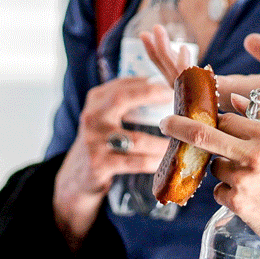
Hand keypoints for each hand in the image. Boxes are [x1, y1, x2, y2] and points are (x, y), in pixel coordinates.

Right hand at [53, 75, 170, 249]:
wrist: (78, 176)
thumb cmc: (104, 141)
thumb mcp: (107, 116)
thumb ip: (129, 101)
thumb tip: (168, 84)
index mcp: (96, 100)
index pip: (122, 84)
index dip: (149, 82)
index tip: (174, 82)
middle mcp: (92, 117)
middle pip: (121, 98)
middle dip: (151, 95)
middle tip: (176, 99)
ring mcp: (93, 142)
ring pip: (136, 139)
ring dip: (162, 142)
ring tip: (181, 142)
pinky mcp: (99, 164)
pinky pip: (135, 162)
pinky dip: (154, 162)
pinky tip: (166, 161)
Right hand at [144, 28, 259, 130]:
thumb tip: (250, 41)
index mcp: (228, 93)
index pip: (193, 76)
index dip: (176, 58)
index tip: (164, 39)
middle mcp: (219, 101)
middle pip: (181, 78)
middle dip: (163, 55)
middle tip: (149, 34)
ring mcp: (219, 106)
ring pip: (182, 80)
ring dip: (167, 57)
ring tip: (154, 35)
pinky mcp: (226, 105)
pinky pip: (197, 88)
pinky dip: (183, 67)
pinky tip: (178, 51)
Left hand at [160, 106, 259, 256]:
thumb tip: (234, 100)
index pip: (226, 118)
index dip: (215, 120)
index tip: (203, 120)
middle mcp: (252, 155)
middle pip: (202, 135)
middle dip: (178, 126)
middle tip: (165, 123)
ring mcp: (242, 180)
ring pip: (213, 167)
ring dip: (220, 169)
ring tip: (247, 177)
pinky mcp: (237, 203)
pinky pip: (219, 191)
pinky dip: (228, 192)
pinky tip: (249, 196)